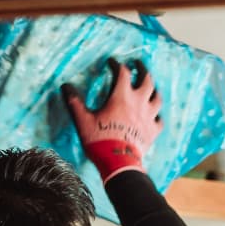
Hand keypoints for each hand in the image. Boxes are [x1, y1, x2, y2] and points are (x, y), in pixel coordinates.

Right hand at [63, 60, 162, 179]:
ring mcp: (149, 116)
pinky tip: (154, 115)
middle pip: (147, 79)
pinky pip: (159, 119)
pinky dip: (157, 115)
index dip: (116, 64)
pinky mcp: (153, 131)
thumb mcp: (82, 120)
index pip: (122, 72)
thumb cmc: (99, 140)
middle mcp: (139, 102)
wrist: (118, 163)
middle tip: (137, 63)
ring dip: (153, 90)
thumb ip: (74, 102)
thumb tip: (65, 86)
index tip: (112, 62)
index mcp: (122, 96)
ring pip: (157, 97)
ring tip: (150, 86)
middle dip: (142, 69)